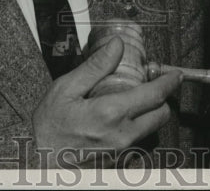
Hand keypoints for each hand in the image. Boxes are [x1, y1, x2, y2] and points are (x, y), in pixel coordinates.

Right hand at [31, 35, 181, 164]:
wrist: (35, 162)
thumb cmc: (48, 127)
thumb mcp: (66, 89)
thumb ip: (95, 66)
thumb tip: (116, 46)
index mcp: (111, 113)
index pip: (155, 95)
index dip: (169, 82)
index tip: (175, 74)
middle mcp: (122, 135)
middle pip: (162, 115)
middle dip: (162, 98)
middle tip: (151, 85)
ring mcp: (122, 153)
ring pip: (152, 131)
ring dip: (149, 115)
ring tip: (132, 103)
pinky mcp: (118, 163)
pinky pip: (138, 144)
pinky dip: (136, 131)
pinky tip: (119, 122)